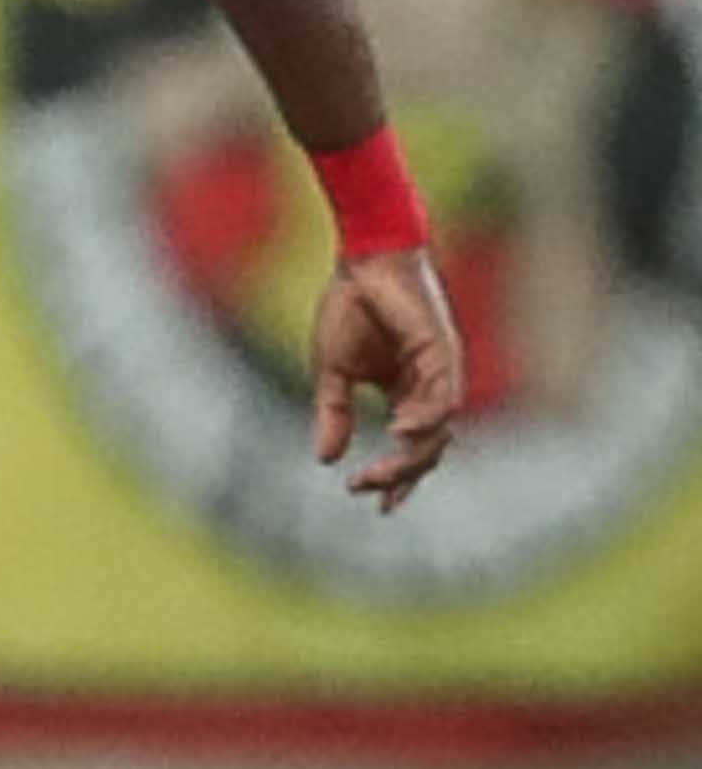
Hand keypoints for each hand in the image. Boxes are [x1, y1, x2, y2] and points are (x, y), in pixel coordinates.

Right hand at [312, 246, 464, 506]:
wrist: (363, 262)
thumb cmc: (349, 308)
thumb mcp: (332, 371)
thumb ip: (333, 414)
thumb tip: (325, 458)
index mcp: (406, 390)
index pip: (412, 446)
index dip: (398, 477)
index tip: (380, 506)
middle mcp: (430, 387)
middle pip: (428, 447)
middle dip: (400, 474)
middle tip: (368, 491)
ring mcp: (440, 373)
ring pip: (438, 430)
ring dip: (411, 455)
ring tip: (381, 472)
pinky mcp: (443, 354)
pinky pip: (443, 397)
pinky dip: (426, 418)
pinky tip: (401, 431)